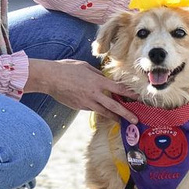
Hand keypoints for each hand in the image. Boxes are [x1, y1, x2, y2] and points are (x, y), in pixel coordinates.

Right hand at [25, 58, 139, 123]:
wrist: (50, 78)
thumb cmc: (67, 68)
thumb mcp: (85, 67)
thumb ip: (97, 74)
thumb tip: (105, 78)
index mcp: (98, 81)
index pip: (118, 89)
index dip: (130, 94)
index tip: (138, 98)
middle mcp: (94, 93)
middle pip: (114, 106)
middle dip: (126, 113)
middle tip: (135, 120)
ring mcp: (87, 102)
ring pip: (104, 112)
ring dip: (114, 117)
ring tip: (122, 121)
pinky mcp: (79, 107)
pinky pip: (92, 109)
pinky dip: (98, 110)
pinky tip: (102, 111)